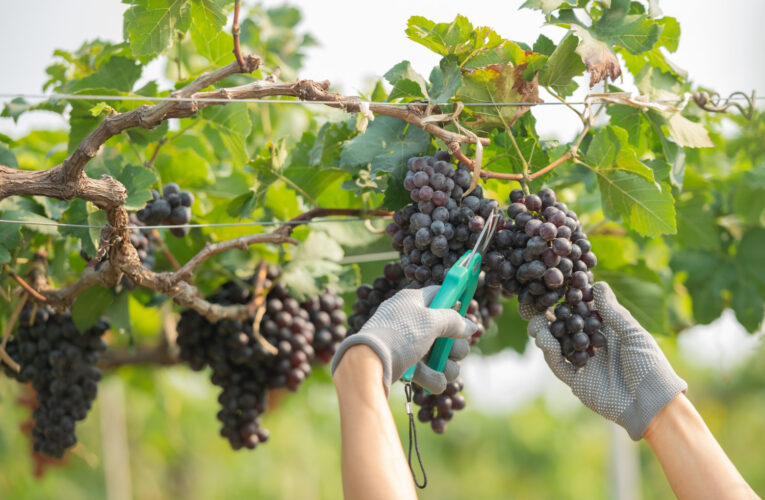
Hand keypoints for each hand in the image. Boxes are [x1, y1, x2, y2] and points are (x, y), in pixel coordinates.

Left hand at [332, 286, 476, 395]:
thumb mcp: (430, 321)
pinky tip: (432, 382)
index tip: (467, 310)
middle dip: (455, 345)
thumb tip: (472, 326)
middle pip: (446, 330)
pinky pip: (428, 371)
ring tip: (443, 369)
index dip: (455, 301)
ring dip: (447, 365)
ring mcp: (408, 343)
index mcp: (413, 301)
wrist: (370, 364)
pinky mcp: (405, 364)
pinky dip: (432, 377)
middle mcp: (411, 320)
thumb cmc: (399, 335)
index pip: (440, 293)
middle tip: (453, 351)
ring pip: (441, 354)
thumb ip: (454, 321)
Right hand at [521, 282, 686, 439]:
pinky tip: (545, 341)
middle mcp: (594, 346)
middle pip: (567, 327)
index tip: (557, 286)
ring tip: (535, 323)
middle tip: (535, 305)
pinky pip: (559, 365)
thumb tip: (598, 284)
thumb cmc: (651, 366)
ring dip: (546, 333)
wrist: (653, 405)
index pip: (585, 312)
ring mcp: (584, 364)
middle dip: (551, 316)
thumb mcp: (634, 334)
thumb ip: (613, 312)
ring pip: (558, 345)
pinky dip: (550, 353)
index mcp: (609, 332)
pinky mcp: (577, 381)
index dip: (572, 300)